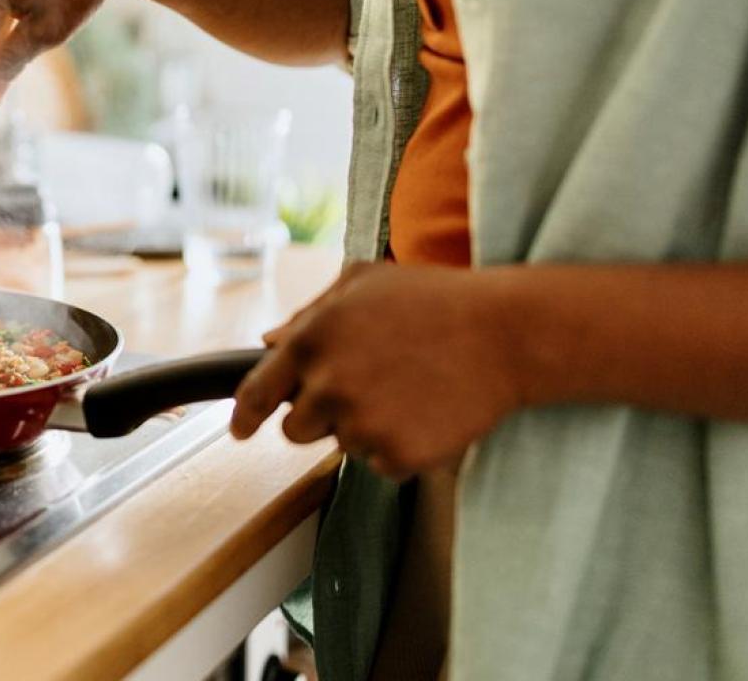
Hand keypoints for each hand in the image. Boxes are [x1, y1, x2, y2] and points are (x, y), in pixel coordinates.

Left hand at [229, 262, 528, 477]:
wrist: (507, 334)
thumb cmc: (437, 300)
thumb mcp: (364, 283)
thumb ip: (309, 314)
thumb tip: (269, 343)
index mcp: (311, 340)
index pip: (256, 392)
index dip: (243, 416)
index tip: (240, 430)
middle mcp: (328, 385)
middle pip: (296, 429)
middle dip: (321, 414)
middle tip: (366, 387)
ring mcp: (362, 424)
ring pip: (342, 445)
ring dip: (365, 427)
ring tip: (408, 388)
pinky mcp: (397, 455)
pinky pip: (381, 464)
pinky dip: (400, 447)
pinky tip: (428, 411)